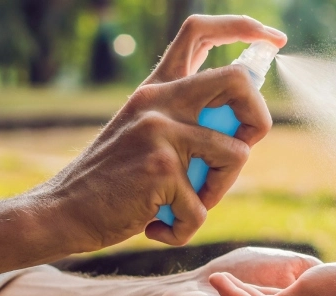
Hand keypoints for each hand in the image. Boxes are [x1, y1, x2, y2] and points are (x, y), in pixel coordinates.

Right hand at [36, 15, 287, 250]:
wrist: (62, 211)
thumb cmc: (113, 181)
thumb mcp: (145, 134)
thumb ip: (186, 120)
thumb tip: (246, 124)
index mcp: (156, 88)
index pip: (200, 32)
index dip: (242, 27)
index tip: (273, 39)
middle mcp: (158, 101)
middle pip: (238, 81)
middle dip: (259, 118)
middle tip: (243, 148)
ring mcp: (160, 132)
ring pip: (237, 154)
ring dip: (220, 191)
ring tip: (186, 204)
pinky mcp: (161, 169)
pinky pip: (204, 207)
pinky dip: (186, 228)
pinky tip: (158, 226)